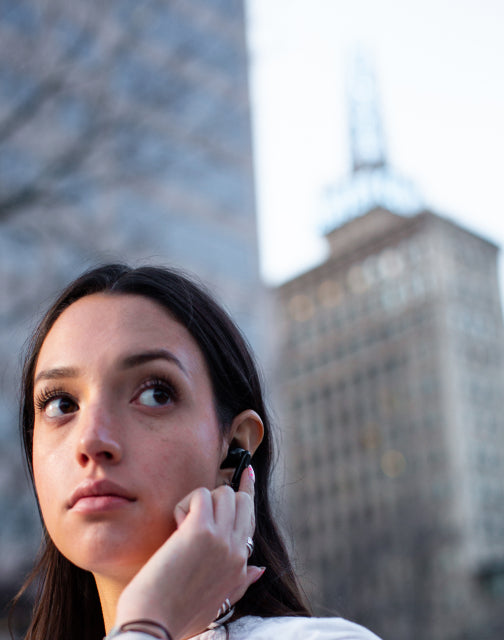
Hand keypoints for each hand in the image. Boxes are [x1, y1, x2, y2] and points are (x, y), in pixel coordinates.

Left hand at [115, 466, 263, 639]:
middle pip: (239, 499)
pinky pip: (200, 495)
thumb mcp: (219, 602)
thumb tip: (260, 569)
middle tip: (194, 515)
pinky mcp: (200, 529)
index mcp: (241, 564)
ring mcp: (221, 538)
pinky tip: (176, 528)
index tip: (247, 472)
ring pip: (222, 492)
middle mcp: (236, 549)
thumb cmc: (178, 615)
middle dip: (217, 499)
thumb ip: (241, 583)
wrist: (155, 627)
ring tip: (181, 528)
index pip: (251, 517)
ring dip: (198, 502)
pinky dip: (185, 504)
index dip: (247, 491)